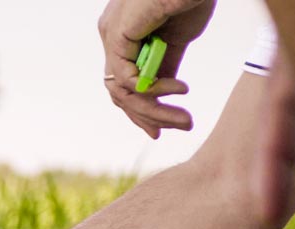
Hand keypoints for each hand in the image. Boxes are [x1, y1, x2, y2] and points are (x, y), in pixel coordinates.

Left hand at [99, 0, 215, 136]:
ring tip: (184, 118)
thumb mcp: (176, 41)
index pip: (122, 84)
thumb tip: (159, 94)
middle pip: (119, 92)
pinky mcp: (116, 34)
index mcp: (122, 36)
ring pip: (122, 92)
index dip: (143, 110)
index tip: (166, 128)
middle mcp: (111, 35)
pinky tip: (178, 89)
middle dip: (150, 116)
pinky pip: (128, 79)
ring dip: (155, 111)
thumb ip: (163, 67)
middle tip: (181, 125)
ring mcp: (111, 34)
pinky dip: (154, 90)